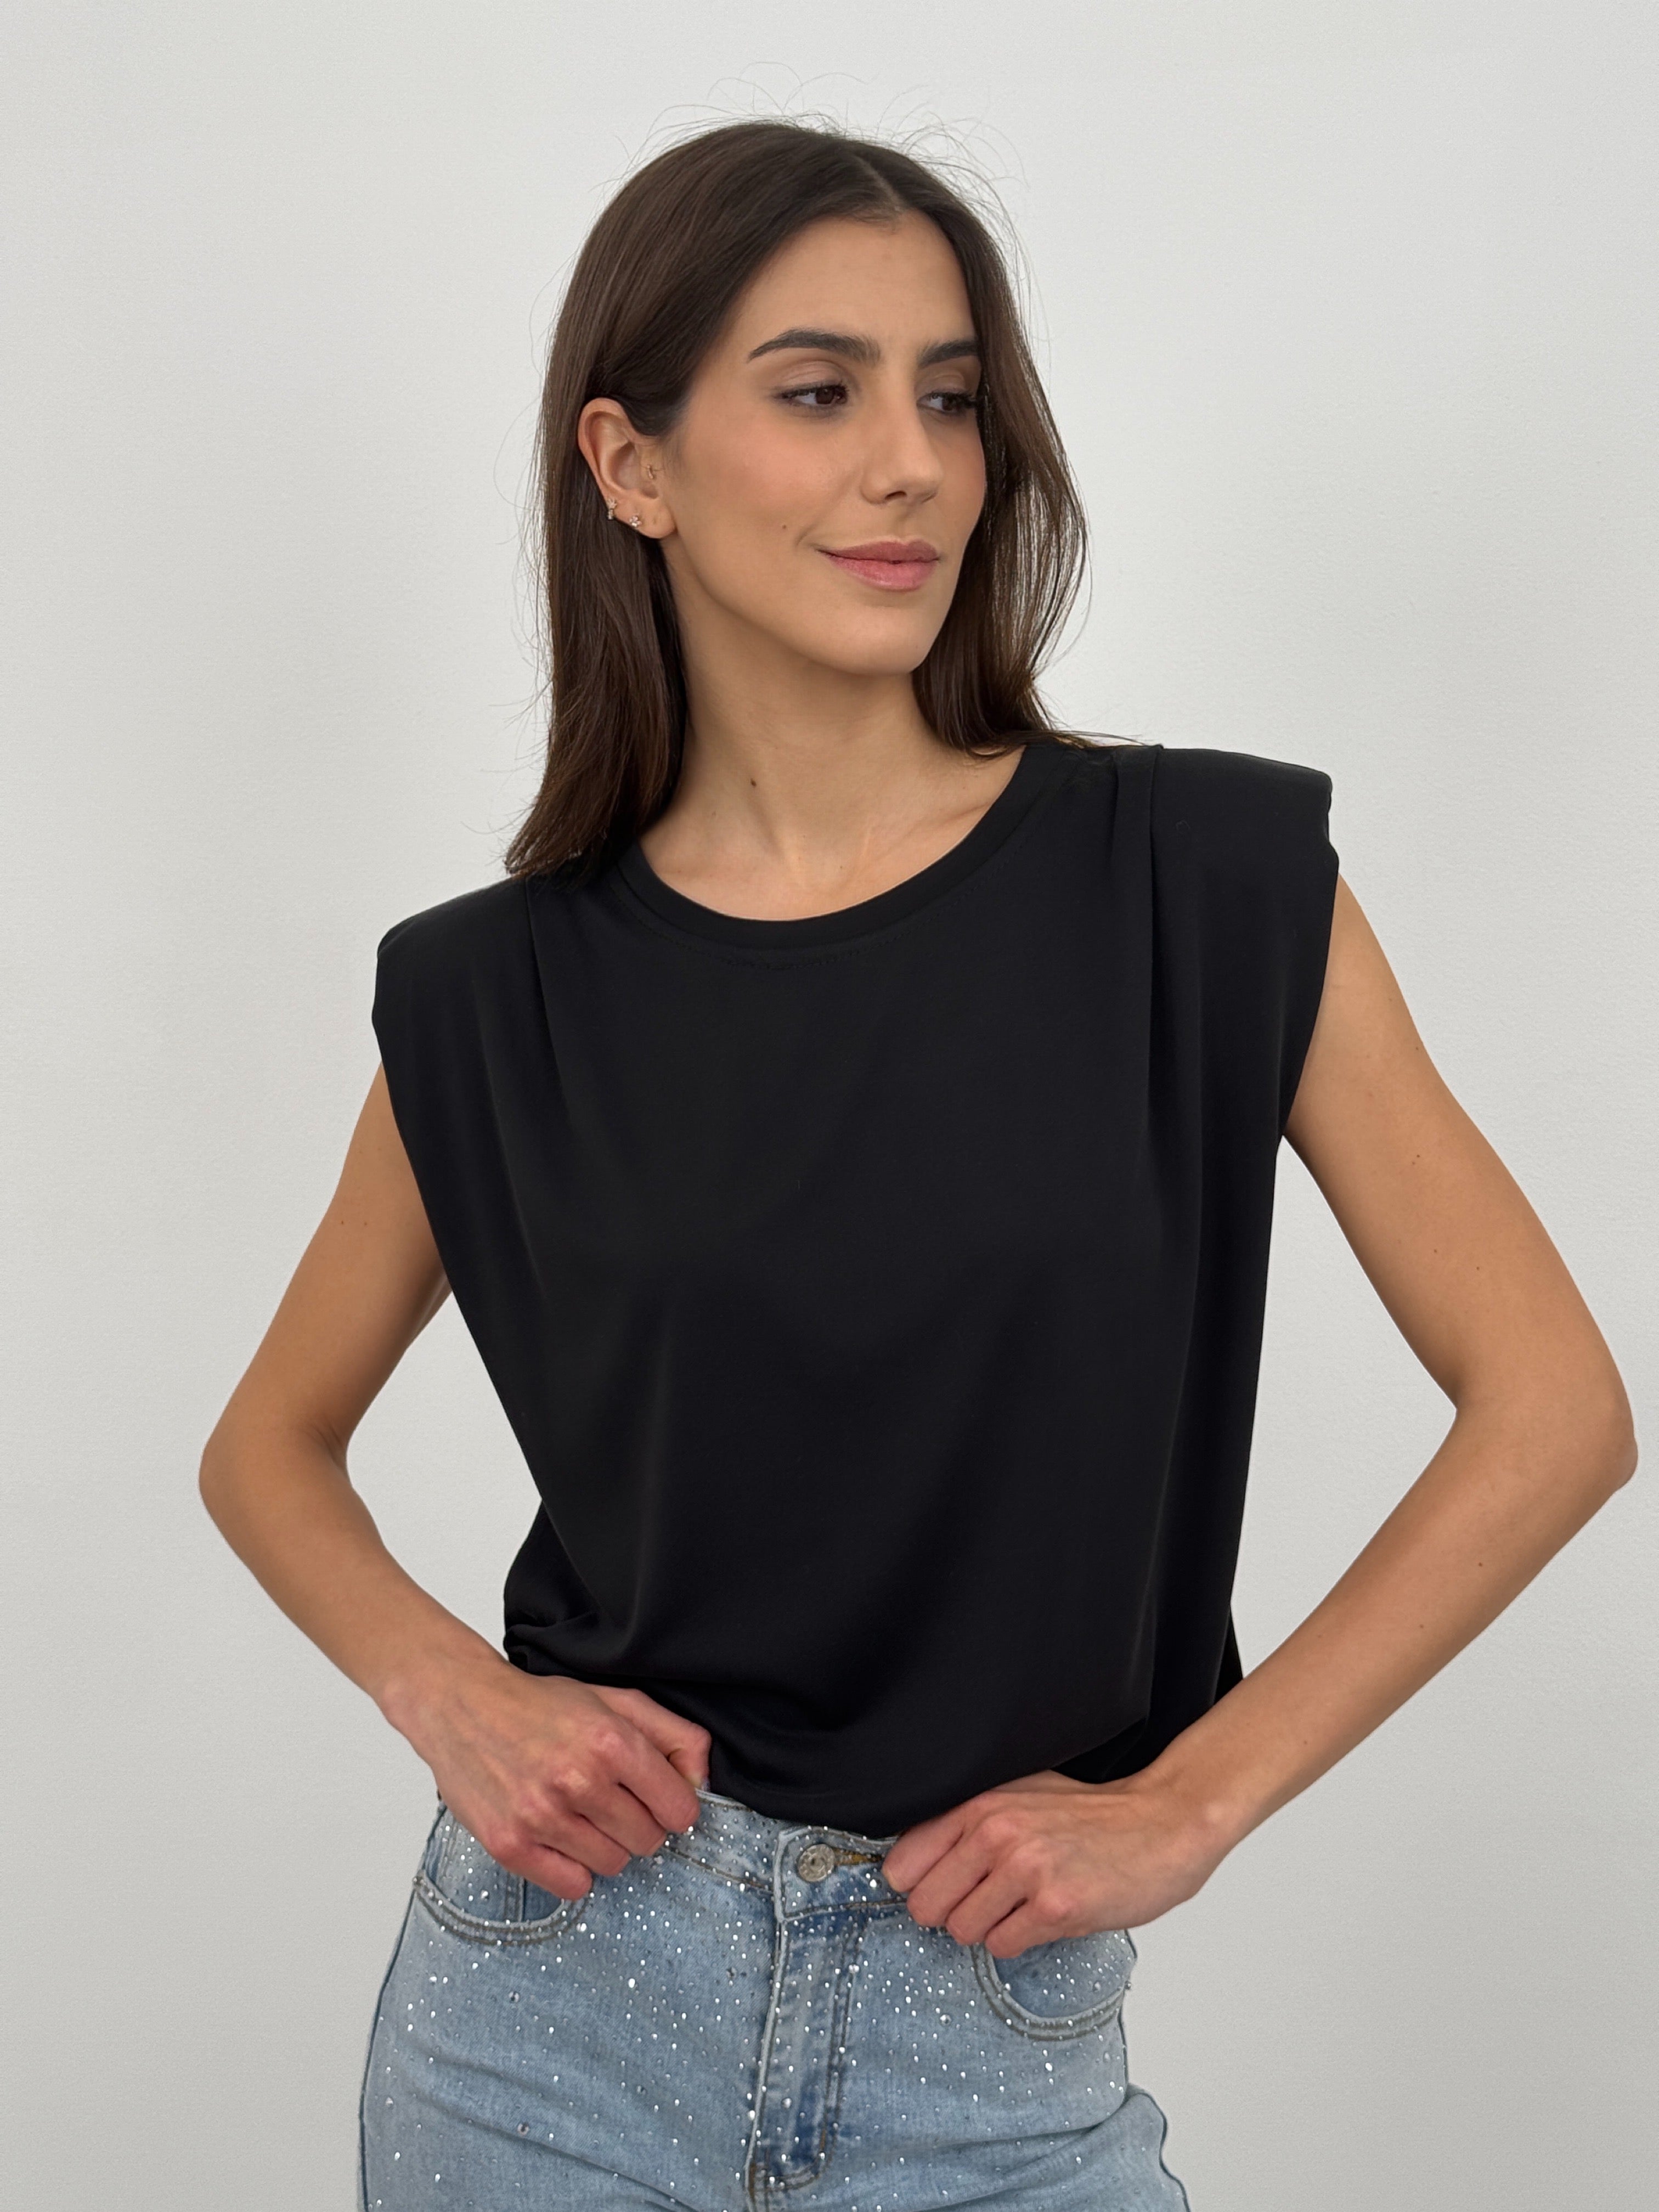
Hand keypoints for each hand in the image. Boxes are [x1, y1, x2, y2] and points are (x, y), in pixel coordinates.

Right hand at [401, 1654, 710, 1901]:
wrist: (463, 1707)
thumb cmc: (543, 1706)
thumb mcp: (617, 1701)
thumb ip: (675, 1736)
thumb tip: (703, 1783)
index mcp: (611, 1741)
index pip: (680, 1809)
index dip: (674, 1805)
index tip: (658, 1799)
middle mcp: (578, 1780)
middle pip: (649, 1840)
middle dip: (639, 1823)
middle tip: (611, 1800)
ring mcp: (541, 1817)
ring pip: (614, 1864)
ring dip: (606, 1844)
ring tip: (580, 1813)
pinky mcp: (510, 1846)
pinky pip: (573, 1887)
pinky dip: (573, 1867)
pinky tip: (559, 1836)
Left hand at [880, 1765, 1228, 1956]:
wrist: (1163, 1824)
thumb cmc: (1090, 1814)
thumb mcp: (1020, 1795)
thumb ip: (966, 1821)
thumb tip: (909, 1862)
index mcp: (981, 1802)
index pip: (903, 1862)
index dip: (918, 1884)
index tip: (939, 1888)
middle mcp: (997, 1831)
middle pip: (924, 1905)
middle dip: (950, 1913)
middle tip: (985, 1902)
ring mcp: (1026, 1869)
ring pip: (962, 1931)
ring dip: (988, 1927)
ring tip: (1021, 1905)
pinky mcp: (1056, 1907)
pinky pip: (1002, 1946)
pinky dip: (1019, 1939)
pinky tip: (1045, 1915)